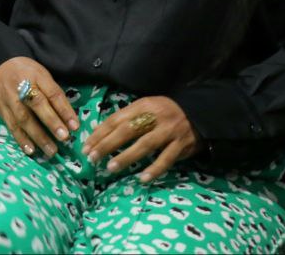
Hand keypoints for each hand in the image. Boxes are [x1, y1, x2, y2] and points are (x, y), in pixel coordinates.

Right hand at [0, 56, 79, 157]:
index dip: (64, 110)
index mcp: (36, 76)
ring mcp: (9, 98)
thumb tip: (69, 119)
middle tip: (64, 137)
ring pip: (23, 118)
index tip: (75, 126)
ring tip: (51, 150)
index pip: (52, 93)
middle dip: (51, 122)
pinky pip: (11, 126)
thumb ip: (54, 95)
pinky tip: (31, 150)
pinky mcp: (1, 109)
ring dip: (38, 136)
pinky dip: (21, 139)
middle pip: (37, 104)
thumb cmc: (28, 74)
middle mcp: (21, 86)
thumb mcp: (43, 76)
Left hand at [84, 96, 203, 182]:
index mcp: (142, 106)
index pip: (116, 119)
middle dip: (107, 144)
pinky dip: (154, 169)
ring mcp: (169, 131)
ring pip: (145, 145)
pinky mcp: (182, 145)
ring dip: (127, 157)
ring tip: (111, 167)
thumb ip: (126, 118)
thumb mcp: (145, 108)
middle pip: (127, 131)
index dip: (100, 133)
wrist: (199, 112)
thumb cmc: (164, 112)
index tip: (86, 146)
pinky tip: (142, 178)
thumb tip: (99, 132)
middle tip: (92, 157)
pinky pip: (166, 159)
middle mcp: (155, 117)